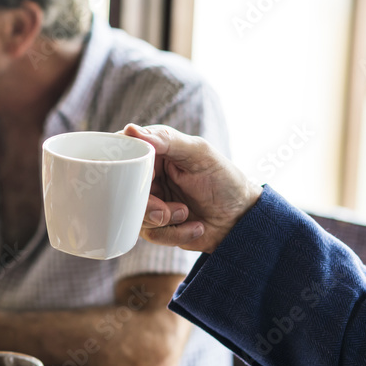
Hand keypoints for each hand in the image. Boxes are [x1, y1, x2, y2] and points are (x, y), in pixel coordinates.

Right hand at [124, 124, 261, 252]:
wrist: (241, 219)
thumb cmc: (225, 180)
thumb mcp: (199, 154)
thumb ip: (167, 140)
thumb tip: (130, 130)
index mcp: (155, 153)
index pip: (124, 155)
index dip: (125, 169)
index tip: (142, 181)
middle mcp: (148, 177)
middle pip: (124, 190)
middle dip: (147, 205)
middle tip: (165, 211)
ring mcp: (150, 202)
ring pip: (134, 214)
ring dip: (163, 220)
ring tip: (186, 214)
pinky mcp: (156, 226)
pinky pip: (150, 235)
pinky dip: (174, 234)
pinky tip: (194, 226)